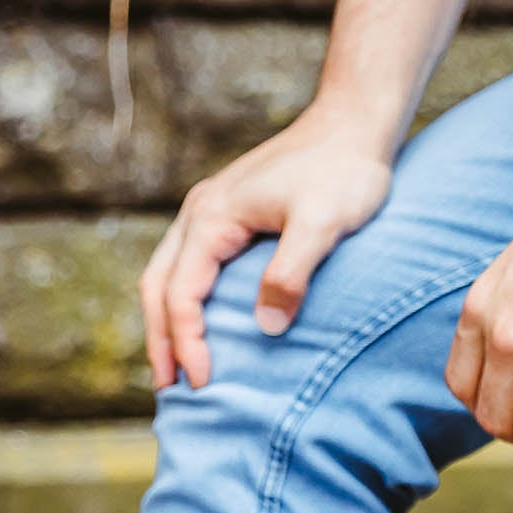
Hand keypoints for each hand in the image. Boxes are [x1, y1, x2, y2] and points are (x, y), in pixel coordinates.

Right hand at [140, 103, 395, 389]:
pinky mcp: (231, 213)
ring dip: (167, 319)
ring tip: (173, 363)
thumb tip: (266, 328)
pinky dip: (185, 297)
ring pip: (168, 272)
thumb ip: (292, 273)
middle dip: (162, 338)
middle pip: (159, 284)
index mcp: (212, 217)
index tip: (203, 382)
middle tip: (170, 388)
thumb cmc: (344, 171)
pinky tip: (203, 320)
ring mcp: (212, 210)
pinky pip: (191, 262)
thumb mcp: (323, 224)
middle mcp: (200, 212)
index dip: (188, 341)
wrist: (354, 124)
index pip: (182, 292)